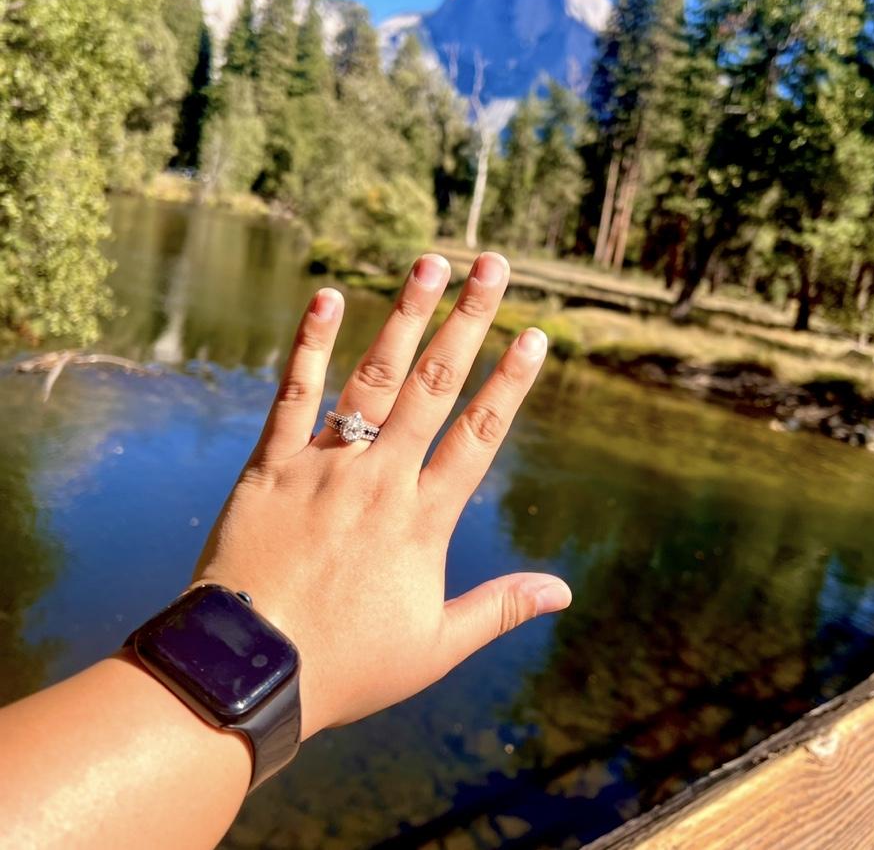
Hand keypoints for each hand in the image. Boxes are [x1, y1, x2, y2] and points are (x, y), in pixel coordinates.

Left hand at [192, 252, 571, 737]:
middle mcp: (381, 480)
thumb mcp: (435, 647)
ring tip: (431, 263)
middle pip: (435, 386)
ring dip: (405, 315)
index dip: (511, 383)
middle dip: (469, 322)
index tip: (533, 336)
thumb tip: (564, 591)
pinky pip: (293, 396)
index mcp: (423, 520)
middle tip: (493, 267)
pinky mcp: (271, 466)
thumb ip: (499, 609)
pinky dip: (309, 345)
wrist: (248, 672)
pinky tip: (327, 296)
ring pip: (374, 377)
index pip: (479, 434)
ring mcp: (325, 467)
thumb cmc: (346, 666)